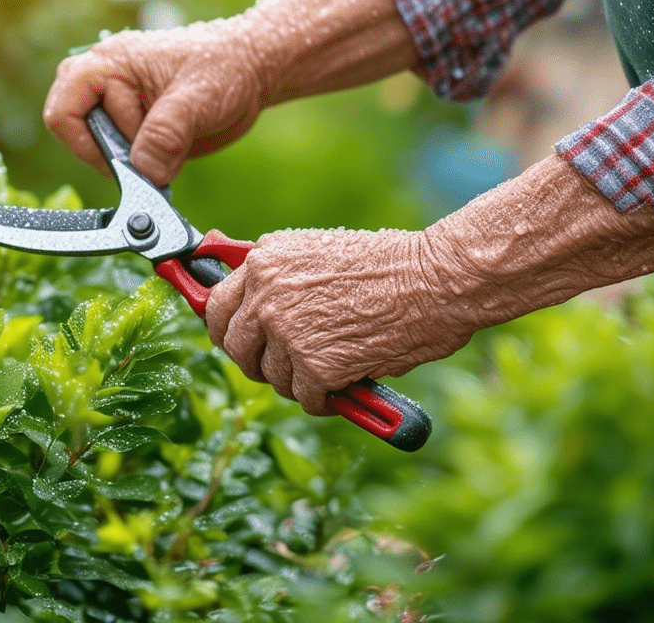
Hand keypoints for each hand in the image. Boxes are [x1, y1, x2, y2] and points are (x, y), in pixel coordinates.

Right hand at [43, 18, 267, 185]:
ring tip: (170, 148)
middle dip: (111, 153)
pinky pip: (122, 157)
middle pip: (75, 132)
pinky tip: (171, 155)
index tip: (120, 162)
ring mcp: (118, 107)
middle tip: (150, 154)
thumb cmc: (225, 67)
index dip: (84, 144)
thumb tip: (144, 172)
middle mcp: (105, 83)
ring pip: (100, 149)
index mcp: (109, 64)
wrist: (253, 70)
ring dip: (130, 162)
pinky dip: (143, 167)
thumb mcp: (197, 99)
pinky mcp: (134, 128)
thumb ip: (166, 134)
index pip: (64, 112)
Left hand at [203, 156, 653, 415]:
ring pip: (272, 377)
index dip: (226, 332)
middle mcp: (264, 292)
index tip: (237, 344)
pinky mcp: (312, 365)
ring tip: (334, 367)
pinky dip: (325, 399)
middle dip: (259, 364)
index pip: (215, 306)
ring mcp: (285, 330)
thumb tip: (243, 302)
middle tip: (287, 369)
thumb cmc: (391, 267)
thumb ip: (280, 278)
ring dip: (299, 382)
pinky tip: (349, 382)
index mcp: (264, 258)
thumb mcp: (320, 254)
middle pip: (235, 348)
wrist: (438, 279)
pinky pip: (304, 398)